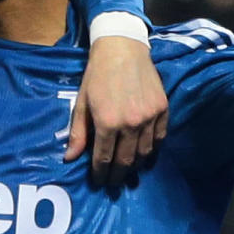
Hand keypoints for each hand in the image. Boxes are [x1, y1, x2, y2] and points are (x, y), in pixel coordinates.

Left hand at [66, 34, 167, 183]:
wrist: (123, 48)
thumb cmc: (97, 75)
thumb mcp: (82, 103)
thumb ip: (78, 132)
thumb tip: (70, 158)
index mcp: (108, 122)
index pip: (104, 159)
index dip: (100, 174)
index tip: (98, 183)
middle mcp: (131, 123)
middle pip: (125, 160)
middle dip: (118, 176)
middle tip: (113, 185)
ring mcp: (150, 117)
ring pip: (144, 152)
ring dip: (135, 166)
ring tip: (128, 173)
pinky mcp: (163, 109)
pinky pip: (159, 138)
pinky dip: (152, 150)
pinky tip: (145, 155)